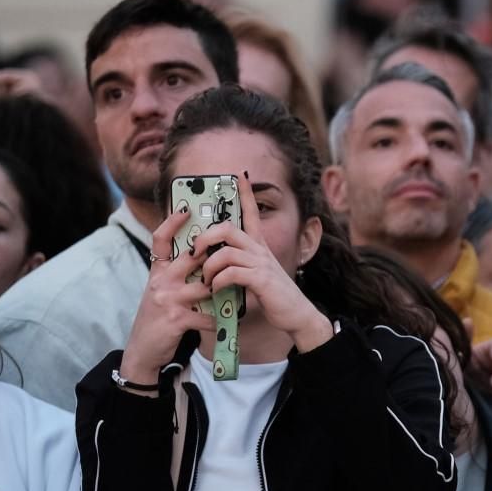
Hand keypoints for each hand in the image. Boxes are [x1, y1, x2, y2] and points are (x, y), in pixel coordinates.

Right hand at [118, 208, 216, 383]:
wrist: (143, 349)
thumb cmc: (157, 318)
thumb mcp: (160, 290)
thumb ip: (174, 274)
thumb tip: (198, 257)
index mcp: (157, 272)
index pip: (160, 240)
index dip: (172, 222)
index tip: (186, 209)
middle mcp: (160, 282)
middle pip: (191, 258)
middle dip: (214, 257)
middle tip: (232, 253)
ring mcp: (167, 300)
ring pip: (206, 287)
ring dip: (223, 292)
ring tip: (236, 293)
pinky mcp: (176, 319)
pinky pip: (208, 316)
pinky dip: (220, 319)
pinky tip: (227, 321)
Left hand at [198, 172, 333, 351]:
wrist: (297, 315)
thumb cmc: (274, 296)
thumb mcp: (258, 275)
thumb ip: (242, 265)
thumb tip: (220, 263)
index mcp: (259, 247)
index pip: (252, 213)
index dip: (246, 194)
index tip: (240, 175)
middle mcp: (260, 251)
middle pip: (228, 228)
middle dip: (205, 237)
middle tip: (194, 252)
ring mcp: (261, 264)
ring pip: (225, 251)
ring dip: (208, 266)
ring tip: (206, 280)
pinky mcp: (260, 280)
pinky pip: (231, 273)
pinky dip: (218, 281)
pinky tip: (216, 290)